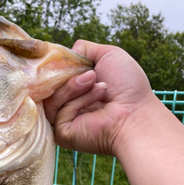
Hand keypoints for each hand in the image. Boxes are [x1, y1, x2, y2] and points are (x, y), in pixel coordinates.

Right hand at [44, 41, 156, 156]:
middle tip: (92, 75)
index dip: (59, 66)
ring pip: (52, 97)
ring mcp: (63, 121)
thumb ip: (84, 49)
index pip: (54, 75)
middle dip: (69, 75)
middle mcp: (68, 105)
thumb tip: (65, 54)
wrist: (135, 113)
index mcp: (77, 89)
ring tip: (98, 84)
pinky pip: (58, 111)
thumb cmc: (127, 86)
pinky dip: (78, 101)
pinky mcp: (61, 134)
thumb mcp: (107, 55)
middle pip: (48, 85)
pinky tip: (97, 99)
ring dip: (74, 86)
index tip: (72, 61)